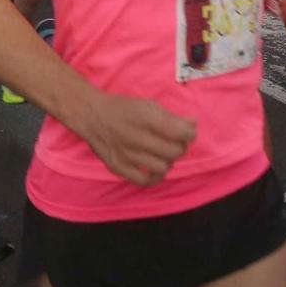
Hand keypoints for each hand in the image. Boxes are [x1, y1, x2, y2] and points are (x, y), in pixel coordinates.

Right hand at [79, 94, 197, 185]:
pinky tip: (154, 169)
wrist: (92, 116)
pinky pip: (143, 181)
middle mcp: (135, 137)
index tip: (188, 132)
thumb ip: (172, 117)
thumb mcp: (148, 105)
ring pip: (161, 168)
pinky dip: (153, 177)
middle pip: (173, 152)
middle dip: (181, 147)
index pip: (179, 132)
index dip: (190, 133)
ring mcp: (126, 154)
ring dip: (168, 162)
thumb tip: (193, 125)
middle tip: (176, 143)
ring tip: (163, 155)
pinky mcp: (117, 167)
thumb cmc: (123, 109)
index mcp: (145, 118)